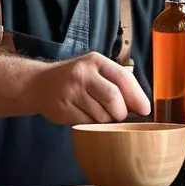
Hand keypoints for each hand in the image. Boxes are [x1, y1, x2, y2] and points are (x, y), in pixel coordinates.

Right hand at [28, 52, 150, 124]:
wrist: (39, 84)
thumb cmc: (76, 79)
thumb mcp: (95, 71)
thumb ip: (117, 83)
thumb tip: (143, 106)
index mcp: (95, 61)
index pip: (123, 78)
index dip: (137, 96)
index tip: (145, 110)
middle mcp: (83, 73)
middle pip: (113, 99)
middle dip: (121, 112)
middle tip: (118, 115)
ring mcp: (71, 91)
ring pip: (101, 115)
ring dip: (105, 120)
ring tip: (97, 112)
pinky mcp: (63, 108)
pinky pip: (87, 123)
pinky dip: (91, 124)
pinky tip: (84, 114)